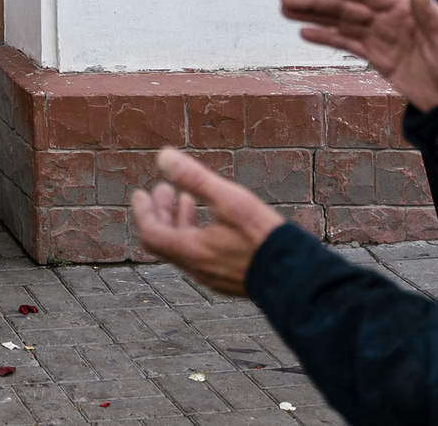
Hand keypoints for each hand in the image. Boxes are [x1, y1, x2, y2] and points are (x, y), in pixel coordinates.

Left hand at [131, 148, 285, 295]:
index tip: (140, 194)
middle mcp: (197, 268)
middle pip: (164, 242)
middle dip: (160, 213)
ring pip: (183, 249)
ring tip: (186, 199)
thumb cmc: (263, 237)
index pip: (150, 234)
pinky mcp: (228, 280)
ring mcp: (213, 277)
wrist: (297, 278)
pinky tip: (213, 221)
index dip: (142, 212)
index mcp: (191, 251)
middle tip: (162, 190)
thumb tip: (163, 157)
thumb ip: (195, 179)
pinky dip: (195, 235)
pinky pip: (200, 257)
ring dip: (179, 223)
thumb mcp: (230, 200)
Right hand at [281, 0, 437, 111]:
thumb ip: (432, 17)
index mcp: (404, 9)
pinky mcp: (378, 57)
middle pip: (346, 6)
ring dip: (314, 16)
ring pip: (341, 23)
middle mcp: (388, 20)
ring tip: (286, 9)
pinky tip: (306, 33)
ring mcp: (381, 38)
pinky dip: (326, 38)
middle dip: (315, 1)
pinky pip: (347, 44)